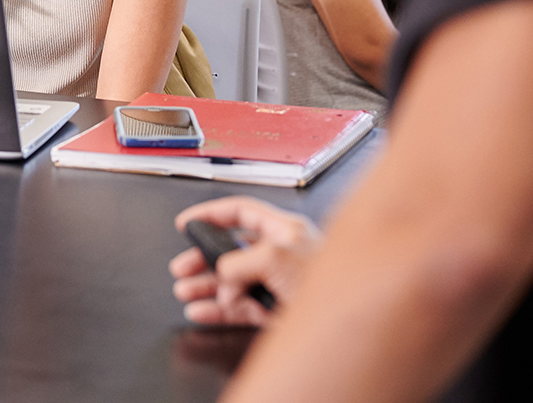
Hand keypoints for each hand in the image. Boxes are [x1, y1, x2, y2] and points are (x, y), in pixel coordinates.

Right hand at [169, 197, 322, 326]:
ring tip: (186, 291)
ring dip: (205, 287)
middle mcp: (278, 255)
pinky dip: (218, 310)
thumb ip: (241, 260)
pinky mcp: (276, 310)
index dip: (211, 214)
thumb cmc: (331, 280)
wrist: (350, 319)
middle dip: (202, 259)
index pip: (241, 213)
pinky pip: (238, 307)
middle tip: (183, 266)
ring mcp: (276, 283)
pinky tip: (202, 311)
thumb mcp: (277, 258)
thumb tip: (223, 273)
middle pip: (229, 251)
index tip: (187, 222)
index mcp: (283, 230)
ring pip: (231, 282)